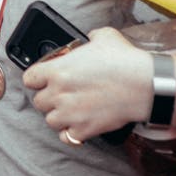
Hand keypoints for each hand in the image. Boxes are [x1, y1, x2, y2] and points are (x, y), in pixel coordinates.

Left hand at [23, 27, 152, 142]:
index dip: (36, 79)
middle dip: (49, 98)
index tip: (43, 80)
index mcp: (57, 70)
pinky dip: (71, 134)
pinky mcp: (84, 129)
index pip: (29, 79)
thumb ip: (90, 37)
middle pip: (38, 102)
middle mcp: (58, 93)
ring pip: (50, 121)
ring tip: (71, 111)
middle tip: (63, 95)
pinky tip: (79, 125)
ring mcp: (70, 113)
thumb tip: (91, 38)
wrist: (146, 85)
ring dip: (58, 116)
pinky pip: (66, 138)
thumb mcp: (104, 37)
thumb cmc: (125, 60)